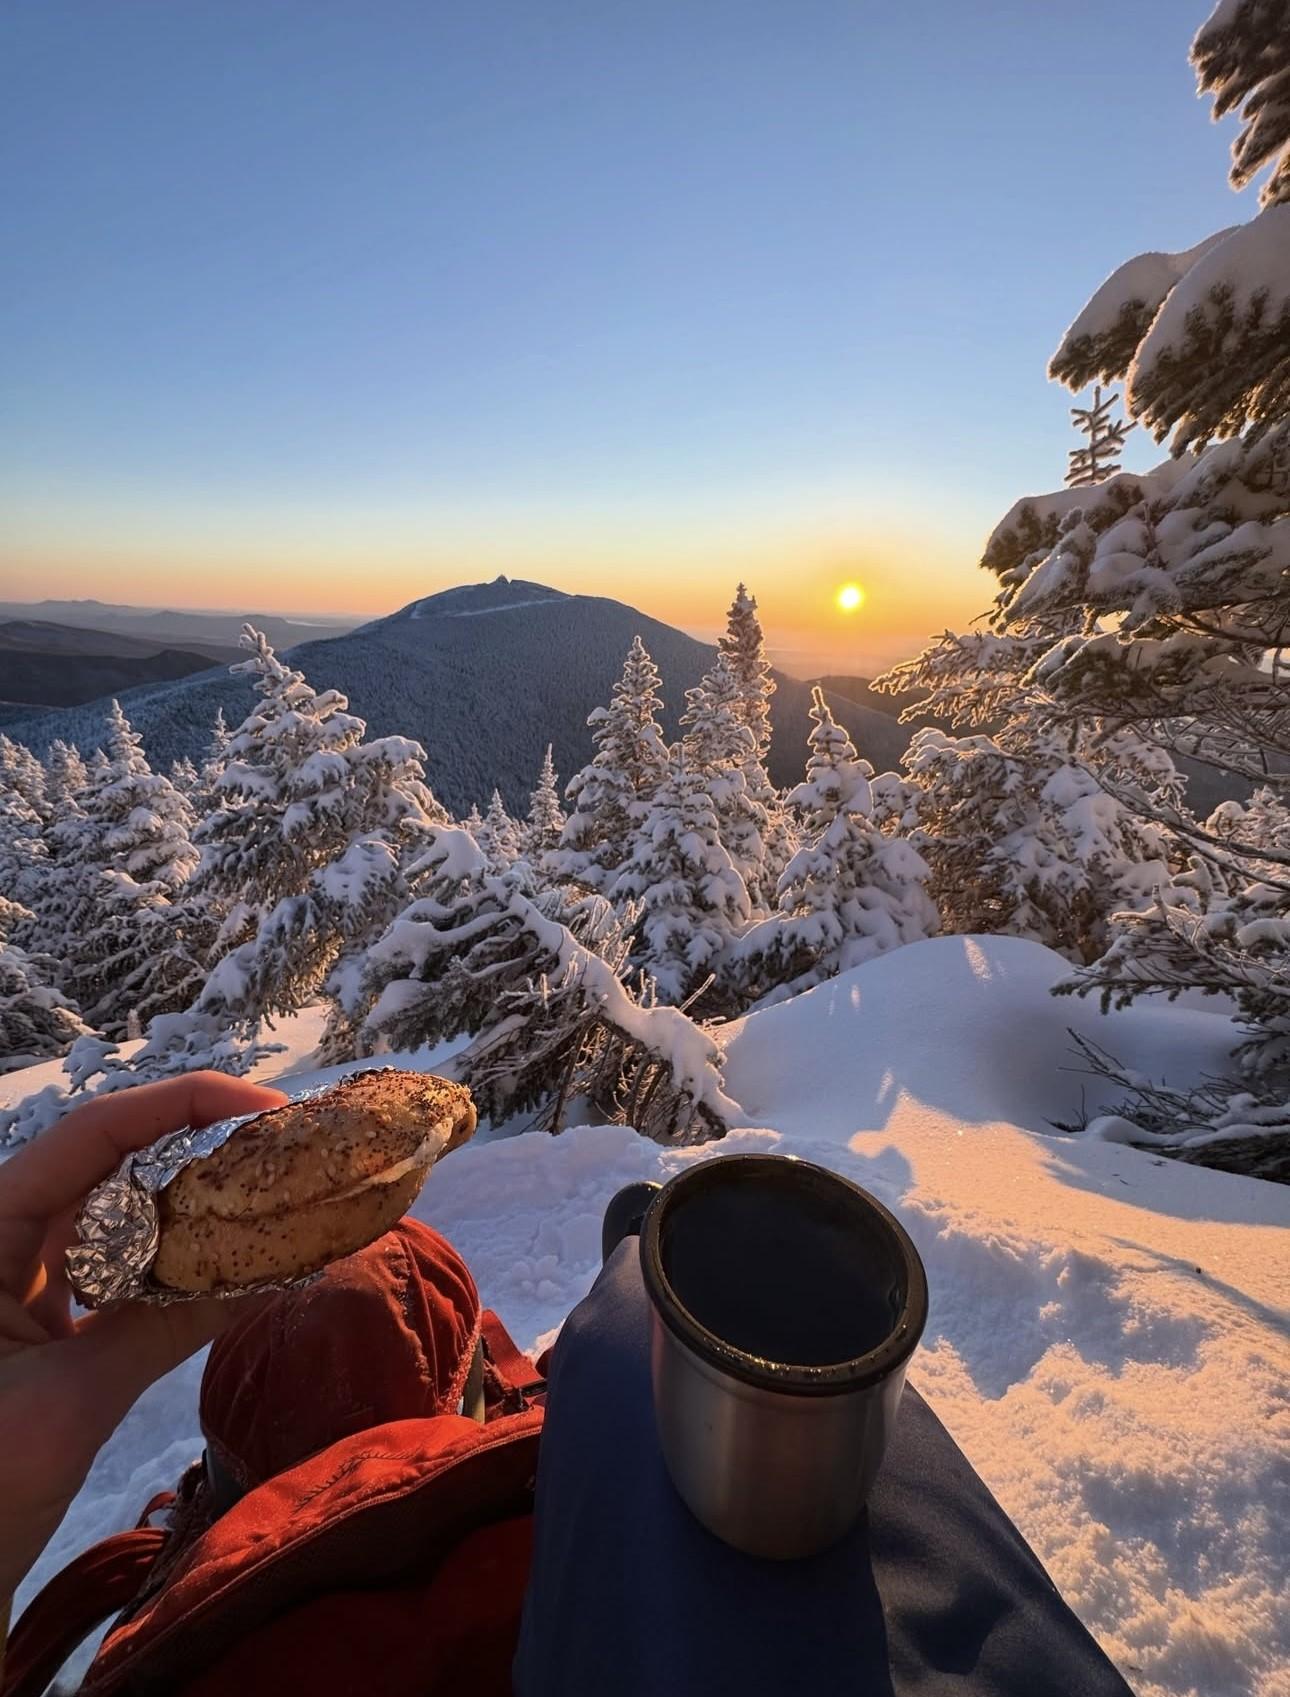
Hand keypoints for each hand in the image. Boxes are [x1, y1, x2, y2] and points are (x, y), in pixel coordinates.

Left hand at [0, 1073, 286, 1604]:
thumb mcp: (73, 1402)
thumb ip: (168, 1325)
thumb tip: (276, 1268)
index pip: (91, 1133)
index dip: (182, 1105)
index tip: (267, 1110)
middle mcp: (3, 1232)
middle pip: (111, 1160)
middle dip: (200, 1146)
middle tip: (287, 1151)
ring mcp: (19, 1274)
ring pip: (118, 1208)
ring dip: (194, 1202)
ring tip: (273, 1194)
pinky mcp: (39, 1314)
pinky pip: (117, 1262)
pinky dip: (174, 1257)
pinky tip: (230, 1260)